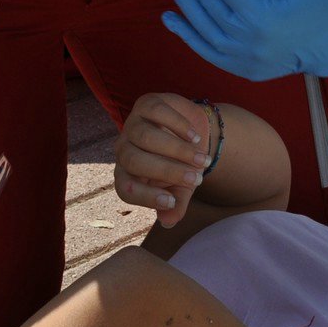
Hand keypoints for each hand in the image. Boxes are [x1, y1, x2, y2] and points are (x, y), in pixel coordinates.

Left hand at [114, 93, 211, 227]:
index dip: (145, 196)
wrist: (192, 135)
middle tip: (196, 179)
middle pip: (135, 160)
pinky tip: (195, 137)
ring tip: (203, 161)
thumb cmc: (181, 166)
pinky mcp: (146, 104)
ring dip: (177, 150)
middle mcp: (124, 149)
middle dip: (167, 171)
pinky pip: (156, 112)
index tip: (170, 202)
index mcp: (127, 174)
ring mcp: (133, 124)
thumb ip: (174, 206)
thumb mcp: (180, 190)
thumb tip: (168, 222)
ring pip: (146, 136)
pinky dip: (178, 125)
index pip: (125, 188)